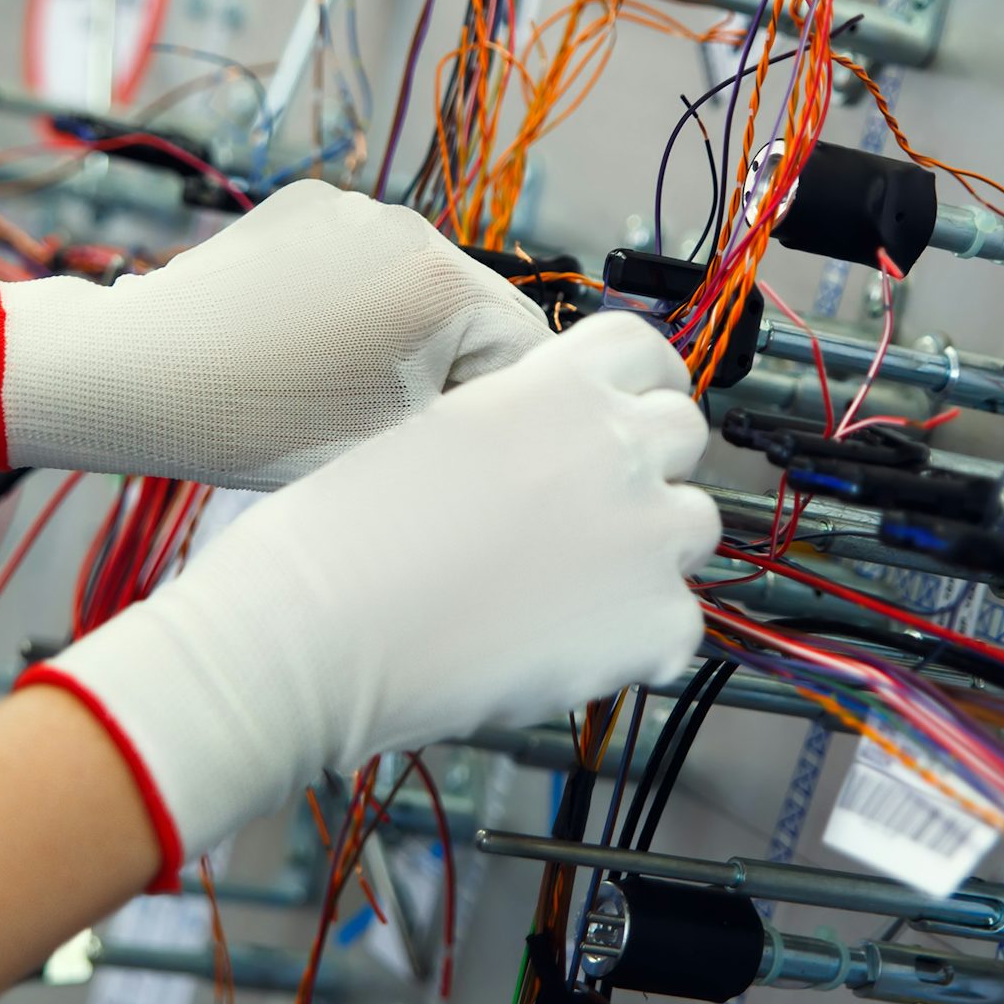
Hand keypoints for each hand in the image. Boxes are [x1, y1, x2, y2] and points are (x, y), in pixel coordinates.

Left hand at [0, 180, 551, 489]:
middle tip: (405, 431)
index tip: (468, 451)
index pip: (527, 351)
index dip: (507, 413)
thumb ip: (464, 433)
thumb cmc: (252, 422)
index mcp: (439, 284)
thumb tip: (509, 434)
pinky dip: (353, 302)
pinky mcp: (302, 206)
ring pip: (417, 286)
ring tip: (340, 390)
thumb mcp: (385, 449)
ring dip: (405, 335)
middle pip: (474, 311)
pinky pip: (362, 260)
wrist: (134, 374)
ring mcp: (349, 208)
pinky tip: (303, 347)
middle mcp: (403, 225)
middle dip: (454, 370)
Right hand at [18, 312, 719, 885]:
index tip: (624, 414)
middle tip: (588, 515)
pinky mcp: (654, 625)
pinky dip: (630, 645)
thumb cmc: (329, 539)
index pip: (643, 351)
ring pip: (693, 529)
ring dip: (646, 553)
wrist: (310, 631)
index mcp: (552, 385)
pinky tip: (553, 652)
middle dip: (645, 469)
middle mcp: (615, 445)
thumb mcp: (426, 437)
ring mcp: (646, 536)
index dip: (637, 385)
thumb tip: (538, 467)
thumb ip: (508, 435)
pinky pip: (674, 629)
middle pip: (682, 435)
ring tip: (565, 592)